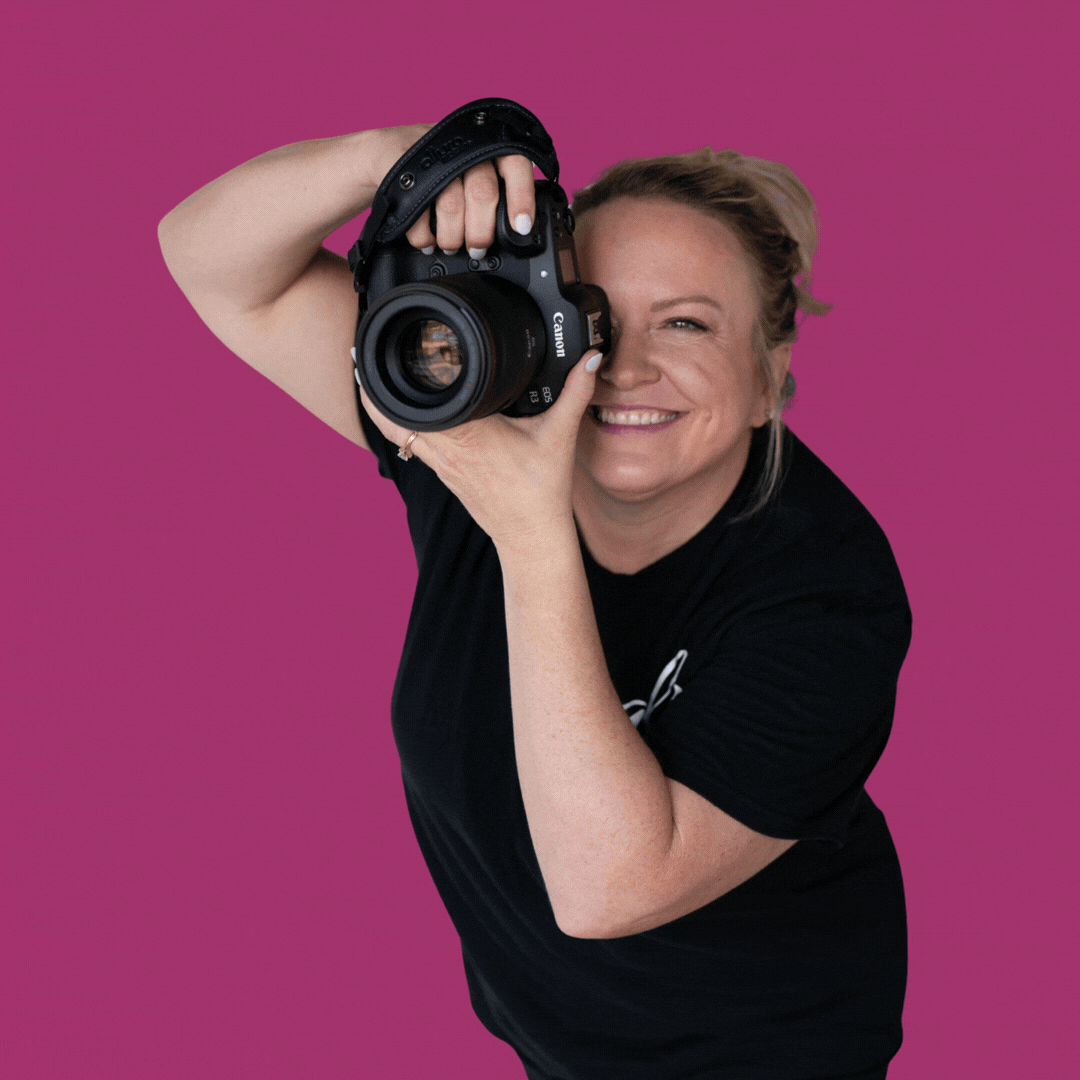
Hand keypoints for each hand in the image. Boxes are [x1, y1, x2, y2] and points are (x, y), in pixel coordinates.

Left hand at [359, 350, 603, 551]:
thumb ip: (574, 393)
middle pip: (389, 414)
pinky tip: (406, 406)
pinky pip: (411, 442)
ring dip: (382, 404)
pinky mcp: (443, 471)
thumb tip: (590, 360)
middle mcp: (443, 447)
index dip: (390, 375)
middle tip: (363, 351)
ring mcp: (439, 462)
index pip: (414, 400)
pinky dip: (401, 422)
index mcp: (465, 432)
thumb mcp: (559, 435)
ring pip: (395, 431)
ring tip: (373, 372)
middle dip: (373, 384)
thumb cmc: (540, 492)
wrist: (530, 536)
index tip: (378, 347)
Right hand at [364, 123, 536, 259]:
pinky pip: (419, 213)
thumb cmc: (441, 168)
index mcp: (488, 145)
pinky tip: (428, 240)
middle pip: (482, 192)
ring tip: (451, 246)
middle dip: (481, 232)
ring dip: (452, 237)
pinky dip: (424, 237)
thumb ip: (496, 188)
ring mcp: (434, 155)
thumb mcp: (472, 167)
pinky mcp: (404, 167)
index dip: (522, 197)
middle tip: (477, 249)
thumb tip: (521, 231)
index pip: (516, 163)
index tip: (522, 227)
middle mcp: (464, 146)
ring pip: (451, 205)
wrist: (386, 152)